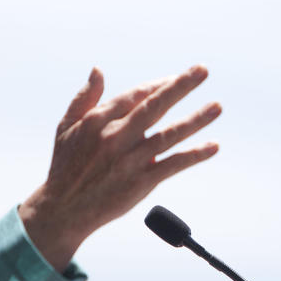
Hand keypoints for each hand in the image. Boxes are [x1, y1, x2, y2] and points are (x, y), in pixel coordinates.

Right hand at [19, 65, 220, 269]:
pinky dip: (194, 155)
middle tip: (203, 70)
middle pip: (154, 106)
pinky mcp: (141, 182)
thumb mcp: (66, 127)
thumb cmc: (65, 166)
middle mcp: (116, 137)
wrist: (64, 210)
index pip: (135, 95)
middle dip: (180, 86)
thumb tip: (98, 70)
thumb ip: (84, 97)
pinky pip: (172, 165)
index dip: (158, 84)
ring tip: (217, 107)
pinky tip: (213, 146)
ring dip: (196, 120)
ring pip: (169, 135)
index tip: (176, 78)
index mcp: (98, 121)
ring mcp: (130, 160)